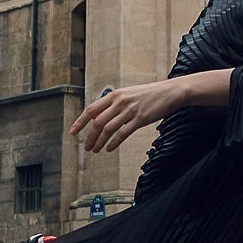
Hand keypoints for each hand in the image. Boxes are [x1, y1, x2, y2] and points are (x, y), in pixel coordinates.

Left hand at [71, 81, 185, 152]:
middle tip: (86, 147)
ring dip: (99, 142)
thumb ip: (115, 103)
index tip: (72, 132)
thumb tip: (100, 116)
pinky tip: (109, 149)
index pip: (91, 109)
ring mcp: (130, 110)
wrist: (170, 92)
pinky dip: (113, 143)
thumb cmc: (150, 94)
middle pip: (97, 122)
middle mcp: (120, 102)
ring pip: (108, 129)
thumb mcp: (129, 94)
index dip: (80, 121)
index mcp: (115, 95)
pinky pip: (122, 133)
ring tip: (95, 150)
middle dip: (89, 137)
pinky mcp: (140, 119)